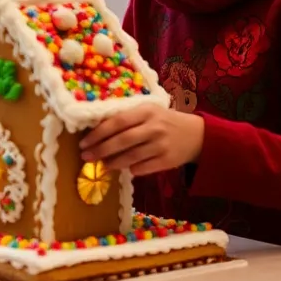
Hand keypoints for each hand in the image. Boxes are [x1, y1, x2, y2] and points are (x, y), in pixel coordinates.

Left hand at [79, 103, 204, 176]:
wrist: (196, 135)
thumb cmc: (164, 121)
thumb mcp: (148, 112)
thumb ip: (128, 118)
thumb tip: (98, 131)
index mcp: (146, 111)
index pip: (118, 122)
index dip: (99, 133)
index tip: (84, 141)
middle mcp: (154, 127)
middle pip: (122, 140)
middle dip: (101, 149)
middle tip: (86, 156)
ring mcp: (161, 145)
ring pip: (131, 156)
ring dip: (113, 162)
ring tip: (102, 165)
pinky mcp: (167, 161)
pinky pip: (144, 168)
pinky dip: (132, 169)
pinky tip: (125, 169)